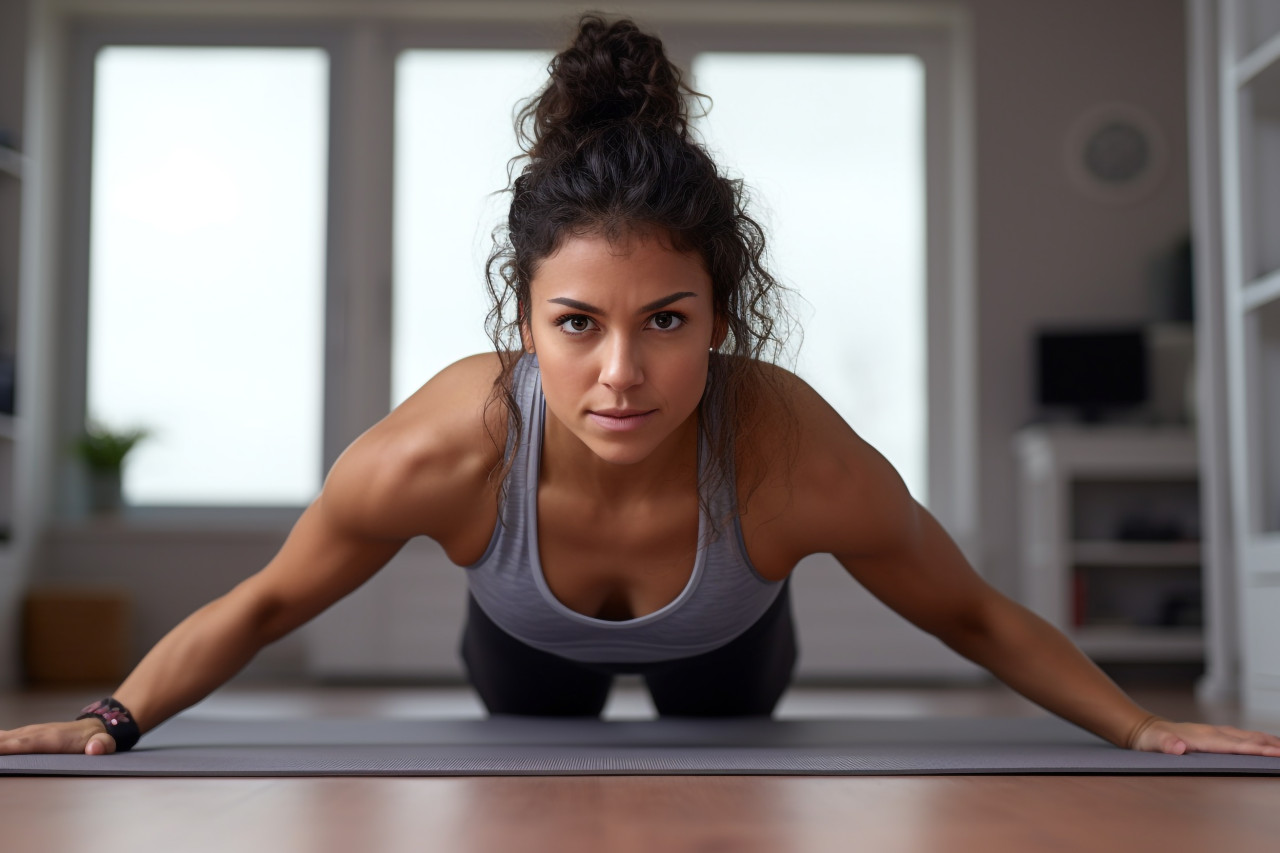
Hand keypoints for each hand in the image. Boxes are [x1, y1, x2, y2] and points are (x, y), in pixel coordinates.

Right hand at [0, 719, 117, 755]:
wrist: (97, 725)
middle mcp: (36, 733)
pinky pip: (4, 738)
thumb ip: (103, 745)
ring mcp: (29, 733)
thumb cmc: (98, 738)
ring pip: (3, 738)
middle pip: (6, 741)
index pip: (23, 744)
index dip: (6, 748)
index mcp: (51, 738)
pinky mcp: (25, 736)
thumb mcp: (106, 743)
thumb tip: (96, 748)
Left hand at [1128, 716, 1279, 756]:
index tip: (1274, 753)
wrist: (1146, 729)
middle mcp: (1212, 732)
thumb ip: (1165, 745)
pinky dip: (1257, 739)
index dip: (1255, 750)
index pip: (1235, 745)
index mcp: (1203, 737)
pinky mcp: (1214, 735)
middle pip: (1247, 739)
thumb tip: (1178, 747)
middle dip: (1269, 745)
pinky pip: (1241, 737)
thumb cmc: (1151, 739)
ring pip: (1247, 736)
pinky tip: (1265, 742)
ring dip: (1266, 741)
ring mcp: (1214, 732)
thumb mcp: (1154, 744)